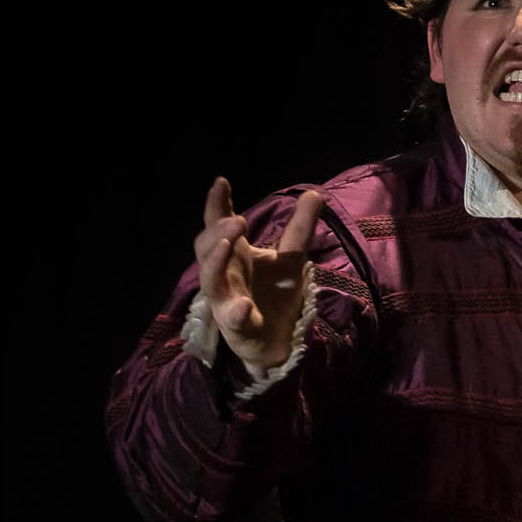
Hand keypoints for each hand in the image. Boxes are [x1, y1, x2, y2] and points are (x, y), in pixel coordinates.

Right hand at [194, 178, 322, 375]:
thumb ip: (300, 228)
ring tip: (228, 243)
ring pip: (211, 280)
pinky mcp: (238, 327)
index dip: (216, 205)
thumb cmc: (277, 294)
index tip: (221, 182)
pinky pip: (233, 319)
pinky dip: (236, 312)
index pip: (218, 225)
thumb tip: (314, 194)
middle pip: (207, 248)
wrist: (281, 338)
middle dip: (218, 232)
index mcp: (236, 255)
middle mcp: (225, 275)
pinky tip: (243, 305)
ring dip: (216, 261)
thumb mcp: (292, 258)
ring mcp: (227, 301)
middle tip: (236, 219)